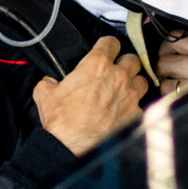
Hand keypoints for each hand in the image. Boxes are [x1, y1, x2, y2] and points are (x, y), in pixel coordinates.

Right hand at [34, 35, 148, 156]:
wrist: (71, 146)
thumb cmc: (61, 121)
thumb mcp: (45, 93)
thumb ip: (51, 80)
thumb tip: (51, 82)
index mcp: (97, 65)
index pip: (112, 42)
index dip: (108, 45)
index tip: (107, 49)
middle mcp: (118, 77)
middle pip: (133, 59)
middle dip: (125, 63)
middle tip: (116, 71)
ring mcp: (130, 95)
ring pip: (142, 79)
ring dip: (133, 82)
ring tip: (123, 90)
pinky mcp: (136, 113)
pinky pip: (141, 103)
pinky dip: (134, 105)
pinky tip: (123, 110)